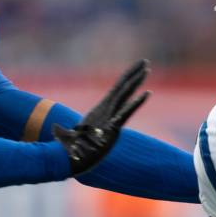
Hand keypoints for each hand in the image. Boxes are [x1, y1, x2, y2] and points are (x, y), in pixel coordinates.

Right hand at [53, 60, 149, 174]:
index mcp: (101, 110)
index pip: (117, 90)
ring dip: (136, 81)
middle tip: (145, 61)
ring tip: (147, 68)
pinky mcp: (112, 127)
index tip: (137, 69)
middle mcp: (105, 109)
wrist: (68, 156)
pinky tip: (148, 93)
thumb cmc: (75, 148)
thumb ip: (87, 132)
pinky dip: (137, 102)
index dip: (127, 78)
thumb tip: (82, 132)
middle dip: (134, 73)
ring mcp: (108, 116)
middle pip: (122, 87)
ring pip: (124, 94)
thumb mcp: (84, 137)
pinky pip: (127, 111)